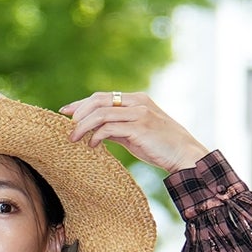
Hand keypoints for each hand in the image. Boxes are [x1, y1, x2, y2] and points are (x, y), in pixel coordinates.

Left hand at [61, 91, 207, 171]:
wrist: (185, 155)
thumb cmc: (161, 147)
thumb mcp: (136, 134)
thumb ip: (118, 129)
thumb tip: (96, 132)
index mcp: (137, 100)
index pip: (103, 97)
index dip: (82, 104)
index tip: (66, 112)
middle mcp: (137, 102)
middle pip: (98, 100)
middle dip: (79, 112)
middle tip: (68, 127)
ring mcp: (139, 114)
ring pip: (101, 114)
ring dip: (83, 126)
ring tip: (74, 139)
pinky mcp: (139, 128)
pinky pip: (109, 128)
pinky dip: (96, 136)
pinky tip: (92, 145)